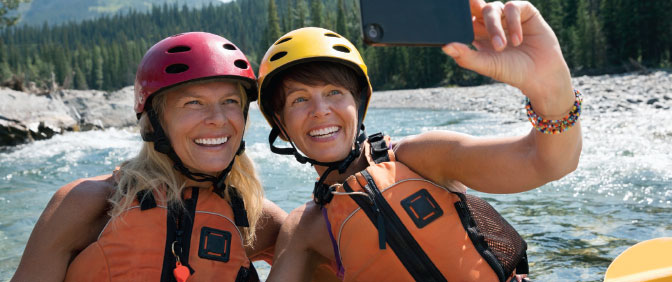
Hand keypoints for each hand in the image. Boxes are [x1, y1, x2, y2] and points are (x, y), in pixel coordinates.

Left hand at [443, 0, 573, 115]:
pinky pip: (513, 7)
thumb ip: (466, 56)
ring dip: (494, 26)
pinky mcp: (525, 12)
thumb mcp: (486, 65)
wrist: (540, 75)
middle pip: (476, 9)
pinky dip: (513, 23)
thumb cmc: (512, 71)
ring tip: (501, 47)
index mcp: (478, 34)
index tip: (452, 14)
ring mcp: (508, 17)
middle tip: (472, 17)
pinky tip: (516, 41)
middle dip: (472, 10)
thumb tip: (445, 46)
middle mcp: (492, 23)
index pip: (464, 19)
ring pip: (492, 8)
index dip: (459, 15)